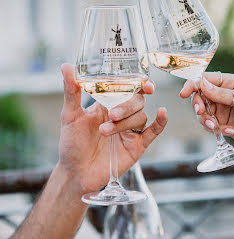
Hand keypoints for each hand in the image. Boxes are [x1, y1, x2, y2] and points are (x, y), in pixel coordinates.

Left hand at [58, 64, 166, 193]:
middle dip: (126, 106)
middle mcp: (122, 114)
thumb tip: (66, 66)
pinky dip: (160, 123)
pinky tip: (162, 113)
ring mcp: (130, 130)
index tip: (142, 81)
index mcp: (108, 103)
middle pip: (137, 100)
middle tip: (112, 115)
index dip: (138, 81)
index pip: (128, 87)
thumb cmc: (72, 143)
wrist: (75, 172)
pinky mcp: (136, 146)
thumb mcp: (70, 115)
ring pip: (140, 116)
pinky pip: (153, 132)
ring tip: (105, 131)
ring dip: (126, 122)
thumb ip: (72, 91)